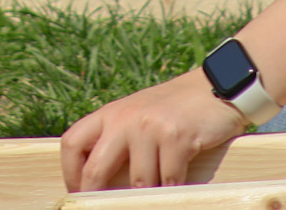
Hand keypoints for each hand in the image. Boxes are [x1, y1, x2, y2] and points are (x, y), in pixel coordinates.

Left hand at [59, 70, 247, 191]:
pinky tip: (175, 187)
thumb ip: (117, 140)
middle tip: (104, 208)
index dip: (71, 174)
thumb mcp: (136, 116)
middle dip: (98, 198)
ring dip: (146, 196)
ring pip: (138, 182)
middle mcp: (125, 118)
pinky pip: (168, 180)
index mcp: (110, 113)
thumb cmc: (173, 109)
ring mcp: (150, 128)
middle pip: (96, 170)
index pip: (72, 143)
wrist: (213, 88)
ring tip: (152, 194)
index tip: (80, 194)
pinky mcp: (176, 137)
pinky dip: (171, 190)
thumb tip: (96, 182)